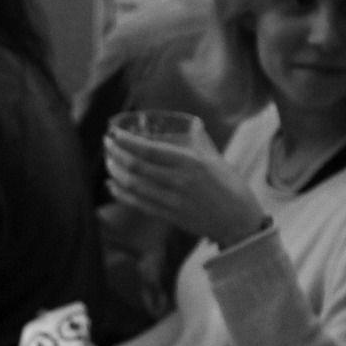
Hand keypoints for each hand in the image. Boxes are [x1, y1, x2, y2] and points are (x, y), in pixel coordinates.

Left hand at [104, 126, 263, 247]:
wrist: (239, 222)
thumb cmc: (231, 187)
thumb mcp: (216, 158)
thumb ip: (198, 140)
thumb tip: (187, 124)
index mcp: (190, 162)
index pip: (149, 150)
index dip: (127, 141)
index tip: (114, 132)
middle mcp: (179, 181)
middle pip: (136, 166)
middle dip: (116, 153)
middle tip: (106, 144)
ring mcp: (172, 201)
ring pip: (134, 185)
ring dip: (116, 172)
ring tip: (108, 161)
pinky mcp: (169, 216)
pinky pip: (138, 204)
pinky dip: (122, 194)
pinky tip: (112, 186)